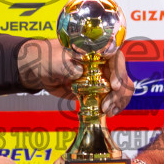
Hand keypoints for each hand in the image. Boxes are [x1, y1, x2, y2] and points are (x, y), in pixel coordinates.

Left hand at [18, 40, 133, 115]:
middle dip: (119, 92)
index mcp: (97, 50)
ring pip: (122, 88)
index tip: (114, 86)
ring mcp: (102, 77)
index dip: (119, 71)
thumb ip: (66, 64)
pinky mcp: (98, 91)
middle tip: (107, 105)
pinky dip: (114, 106)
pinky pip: (112, 98)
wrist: (42, 69)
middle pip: (122, 75)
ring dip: (119, 101)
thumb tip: (78, 71)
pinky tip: (108, 113)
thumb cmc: (49, 57)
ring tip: (108, 111)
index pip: (116, 57)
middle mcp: (103, 63)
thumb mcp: (55, 58)